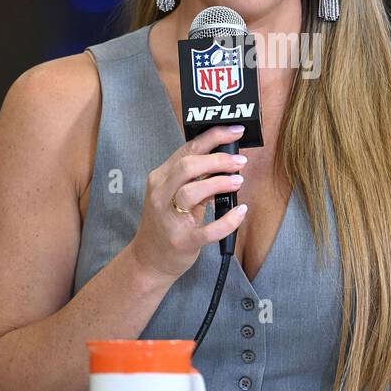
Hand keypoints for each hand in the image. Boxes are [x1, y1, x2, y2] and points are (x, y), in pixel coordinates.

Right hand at [129, 124, 250, 281]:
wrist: (150, 259)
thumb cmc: (167, 222)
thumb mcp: (174, 193)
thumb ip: (195, 177)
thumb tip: (226, 159)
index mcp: (160, 178)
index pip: (187, 149)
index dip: (214, 137)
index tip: (235, 131)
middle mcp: (160, 195)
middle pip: (187, 167)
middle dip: (217, 160)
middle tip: (240, 162)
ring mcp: (169, 219)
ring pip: (191, 193)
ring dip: (219, 183)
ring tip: (238, 181)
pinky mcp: (182, 241)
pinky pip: (207, 230)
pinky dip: (227, 221)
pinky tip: (240, 212)